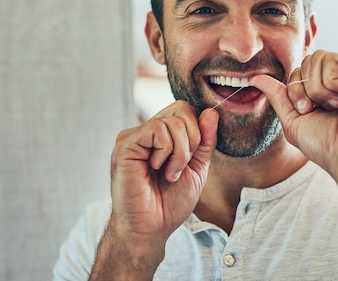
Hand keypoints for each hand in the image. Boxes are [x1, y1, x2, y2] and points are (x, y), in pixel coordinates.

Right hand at [110, 101, 217, 242]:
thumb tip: (211, 112)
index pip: (186, 110)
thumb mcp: (197, 168)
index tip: (191, 160)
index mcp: (161, 135)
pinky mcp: (126, 144)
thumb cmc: (170, 203)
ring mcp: (134, 136)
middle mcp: (146, 132)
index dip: (198, 131)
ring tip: (168, 174)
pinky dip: (166, 152)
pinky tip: (156, 169)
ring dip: (180, 153)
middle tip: (180, 168)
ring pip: (172, 121)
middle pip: (182, 109)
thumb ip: (205, 140)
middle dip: (192, 141)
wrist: (151, 228)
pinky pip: (157, 130)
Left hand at [250, 50, 337, 177]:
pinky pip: (334, 61)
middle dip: (304, 88)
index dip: (296, 91)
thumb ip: (278, 95)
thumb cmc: (326, 145)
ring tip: (336, 106)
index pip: (299, 69)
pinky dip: (332, 84)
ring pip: (318, 58)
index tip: (308, 112)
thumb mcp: (293, 119)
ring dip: (318, 89)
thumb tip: (255, 78)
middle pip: (307, 60)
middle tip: (320, 109)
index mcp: (327, 87)